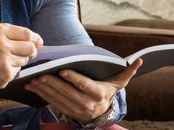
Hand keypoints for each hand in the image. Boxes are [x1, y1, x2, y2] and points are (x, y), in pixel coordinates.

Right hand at [0, 23, 42, 95]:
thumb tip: (31, 40)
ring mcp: (5, 60)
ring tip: (2, 62)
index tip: (39, 42)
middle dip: (31, 52)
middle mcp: (3, 44)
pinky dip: (10, 72)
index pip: (27, 33)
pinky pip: (16, 72)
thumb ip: (9, 35)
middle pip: (30, 48)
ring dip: (18, 62)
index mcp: (0, 31)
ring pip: (24, 61)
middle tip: (26, 54)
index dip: (36, 39)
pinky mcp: (5, 74)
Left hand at [25, 58, 142, 123]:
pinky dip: (41, 95)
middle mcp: (87, 104)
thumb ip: (128, 71)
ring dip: (44, 89)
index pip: (85, 85)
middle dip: (53, 83)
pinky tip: (33, 87)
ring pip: (57, 98)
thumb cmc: (108, 91)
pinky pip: (52, 103)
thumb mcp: (119, 82)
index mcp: (98, 94)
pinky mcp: (66, 112)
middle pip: (67, 92)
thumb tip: (140, 60)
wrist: (102, 114)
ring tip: (33, 79)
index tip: (63, 70)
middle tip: (41, 73)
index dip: (74, 78)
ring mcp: (76, 110)